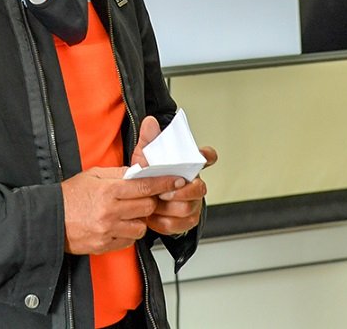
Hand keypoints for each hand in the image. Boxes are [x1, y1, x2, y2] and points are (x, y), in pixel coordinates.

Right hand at [61, 167, 181, 254]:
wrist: (49, 220)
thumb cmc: (69, 196)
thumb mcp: (91, 175)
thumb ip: (117, 174)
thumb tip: (139, 172)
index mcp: (108, 190)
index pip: (145, 186)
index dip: (164, 183)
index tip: (177, 180)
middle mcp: (110, 211)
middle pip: (147, 207)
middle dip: (149, 201)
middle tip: (143, 198)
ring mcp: (108, 230)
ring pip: (142, 226)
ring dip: (139, 219)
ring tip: (126, 213)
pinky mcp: (105, 245)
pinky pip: (129, 240)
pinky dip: (128, 232)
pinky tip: (117, 225)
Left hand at [131, 116, 218, 236]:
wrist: (140, 200)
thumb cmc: (148, 176)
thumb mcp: (145, 156)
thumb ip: (148, 139)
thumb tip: (150, 122)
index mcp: (188, 166)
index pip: (206, 157)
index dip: (207, 156)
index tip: (202, 156)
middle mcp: (194, 184)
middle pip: (200, 188)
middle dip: (181, 192)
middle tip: (163, 192)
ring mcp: (193, 203)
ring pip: (188, 208)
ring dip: (168, 207)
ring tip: (153, 203)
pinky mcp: (187, 220)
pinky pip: (179, 224)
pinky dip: (163, 221)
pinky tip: (153, 216)